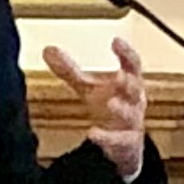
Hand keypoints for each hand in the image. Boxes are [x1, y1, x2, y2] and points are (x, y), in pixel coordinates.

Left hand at [46, 34, 148, 179]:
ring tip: (111, 103)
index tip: (116, 41)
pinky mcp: (126, 143)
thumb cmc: (109, 107)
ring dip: (122, 109)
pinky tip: (93, 133)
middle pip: (136, 88)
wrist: (123, 142)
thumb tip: (47, 50)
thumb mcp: (88, 87)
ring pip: (131, 114)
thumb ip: (70, 70)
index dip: (126, 52)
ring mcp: (132, 122)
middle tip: (120, 76)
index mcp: (128, 83)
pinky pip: (120, 140)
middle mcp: (134, 101)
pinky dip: (107, 137)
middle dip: (130, 82)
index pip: (132, 64)